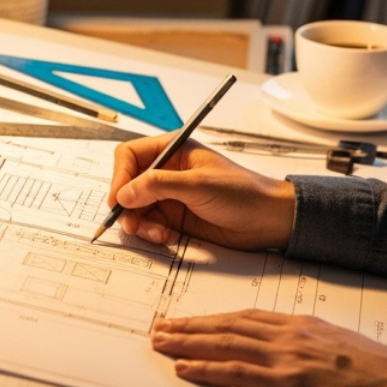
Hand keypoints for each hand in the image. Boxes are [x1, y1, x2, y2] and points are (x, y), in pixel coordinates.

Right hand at [108, 135, 295, 249]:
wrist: (269, 220)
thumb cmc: (242, 193)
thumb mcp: (198, 185)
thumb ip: (158, 186)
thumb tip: (124, 193)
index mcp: (173, 150)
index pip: (131, 155)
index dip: (120, 176)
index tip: (118, 199)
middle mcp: (168, 171)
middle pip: (128, 184)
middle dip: (127, 205)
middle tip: (132, 224)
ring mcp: (171, 195)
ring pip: (136, 208)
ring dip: (140, 223)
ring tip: (158, 233)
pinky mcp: (176, 217)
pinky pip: (150, 224)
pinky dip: (152, 233)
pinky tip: (168, 237)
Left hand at [150, 310, 386, 386]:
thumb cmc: (380, 372)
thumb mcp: (341, 348)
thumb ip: (312, 346)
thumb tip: (295, 354)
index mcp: (301, 325)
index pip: (246, 317)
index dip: (214, 318)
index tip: (192, 320)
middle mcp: (288, 334)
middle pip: (228, 326)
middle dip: (191, 325)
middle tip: (161, 326)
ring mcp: (285, 357)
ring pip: (224, 343)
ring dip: (187, 342)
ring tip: (161, 342)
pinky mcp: (285, 383)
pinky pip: (235, 372)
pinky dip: (206, 369)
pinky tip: (185, 368)